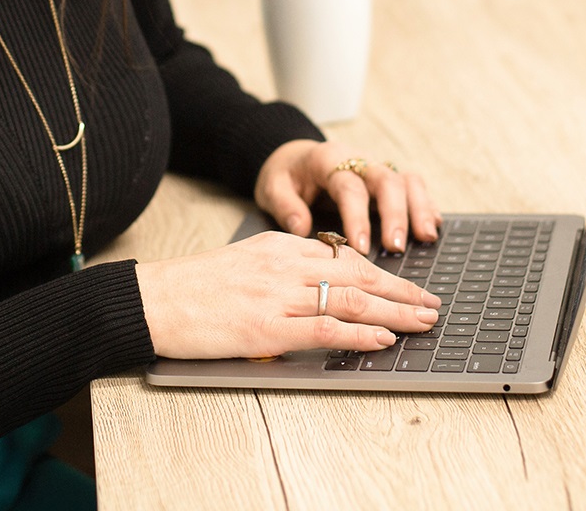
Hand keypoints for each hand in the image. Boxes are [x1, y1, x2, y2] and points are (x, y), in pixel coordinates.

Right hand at [134, 230, 440, 358]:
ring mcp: (278, 295)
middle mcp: (286, 264)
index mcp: (281, 246)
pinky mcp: (267, 327)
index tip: (407, 286)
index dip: (383, 273)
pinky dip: (359, 334)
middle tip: (431, 303)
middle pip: (359, 274)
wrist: (154, 300)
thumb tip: (319, 288)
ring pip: (351, 299)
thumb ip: (283, 269)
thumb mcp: (245, 262)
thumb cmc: (195, 288)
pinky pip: (325, 328)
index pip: (345, 257)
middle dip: (401, 290)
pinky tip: (382, 338)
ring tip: (422, 321)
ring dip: (394, 311)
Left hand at [253, 139, 440, 253]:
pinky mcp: (386, 181)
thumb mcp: (272, 186)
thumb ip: (284, 205)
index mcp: (328, 160)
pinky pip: (413, 187)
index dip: (357, 216)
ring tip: (426, 238)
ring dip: (419, 208)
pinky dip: (425, 205)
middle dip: (395, 214)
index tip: (362, 247)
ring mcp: (375, 169)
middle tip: (396, 246)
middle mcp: (357, 161)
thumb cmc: (285, 175)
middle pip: (386, 180)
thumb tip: (300, 229)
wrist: (294, 157)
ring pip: (406, 181)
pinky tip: (432, 228)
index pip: (349, 187)